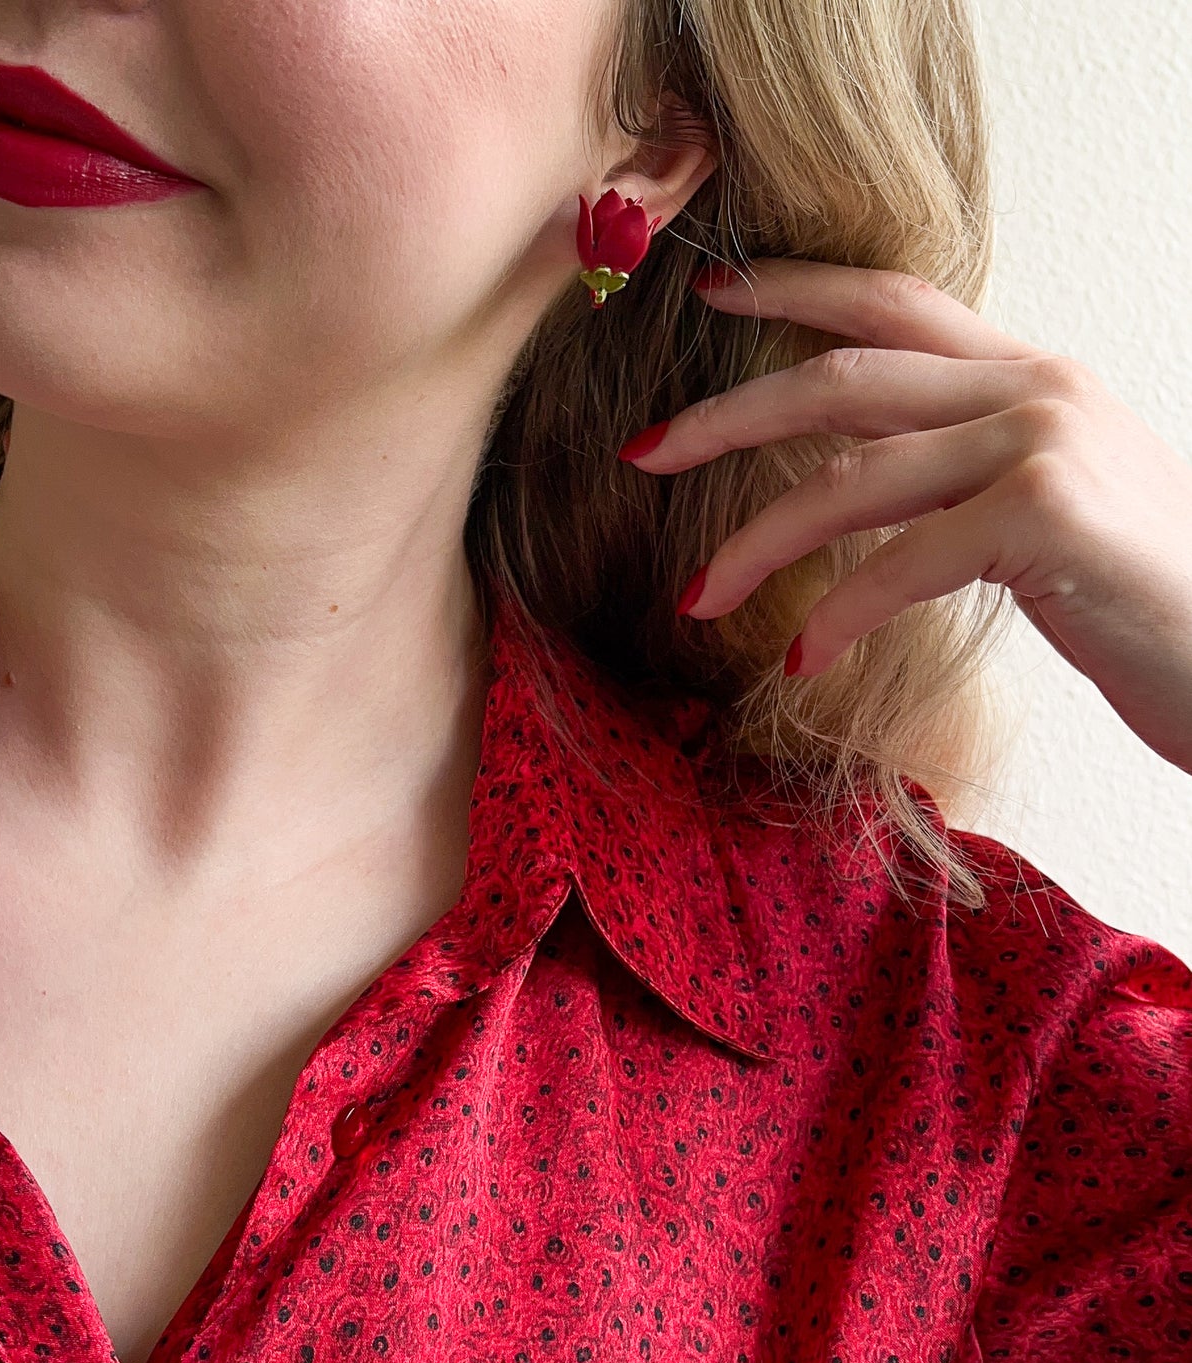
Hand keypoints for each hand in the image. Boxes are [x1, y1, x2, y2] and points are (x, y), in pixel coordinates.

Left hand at [619, 258, 1191, 774]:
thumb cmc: (1139, 596)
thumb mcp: (1039, 508)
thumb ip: (959, 471)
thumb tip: (860, 479)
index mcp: (1028, 376)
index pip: (891, 305)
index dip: (793, 288)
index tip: (710, 288)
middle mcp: (1034, 386)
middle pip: (840, 379)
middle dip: (725, 416)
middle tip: (641, 454)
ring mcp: (1042, 439)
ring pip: (850, 475)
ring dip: (757, 543)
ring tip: (696, 599)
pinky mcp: (1044, 511)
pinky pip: (898, 560)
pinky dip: (836, 613)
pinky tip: (800, 657)